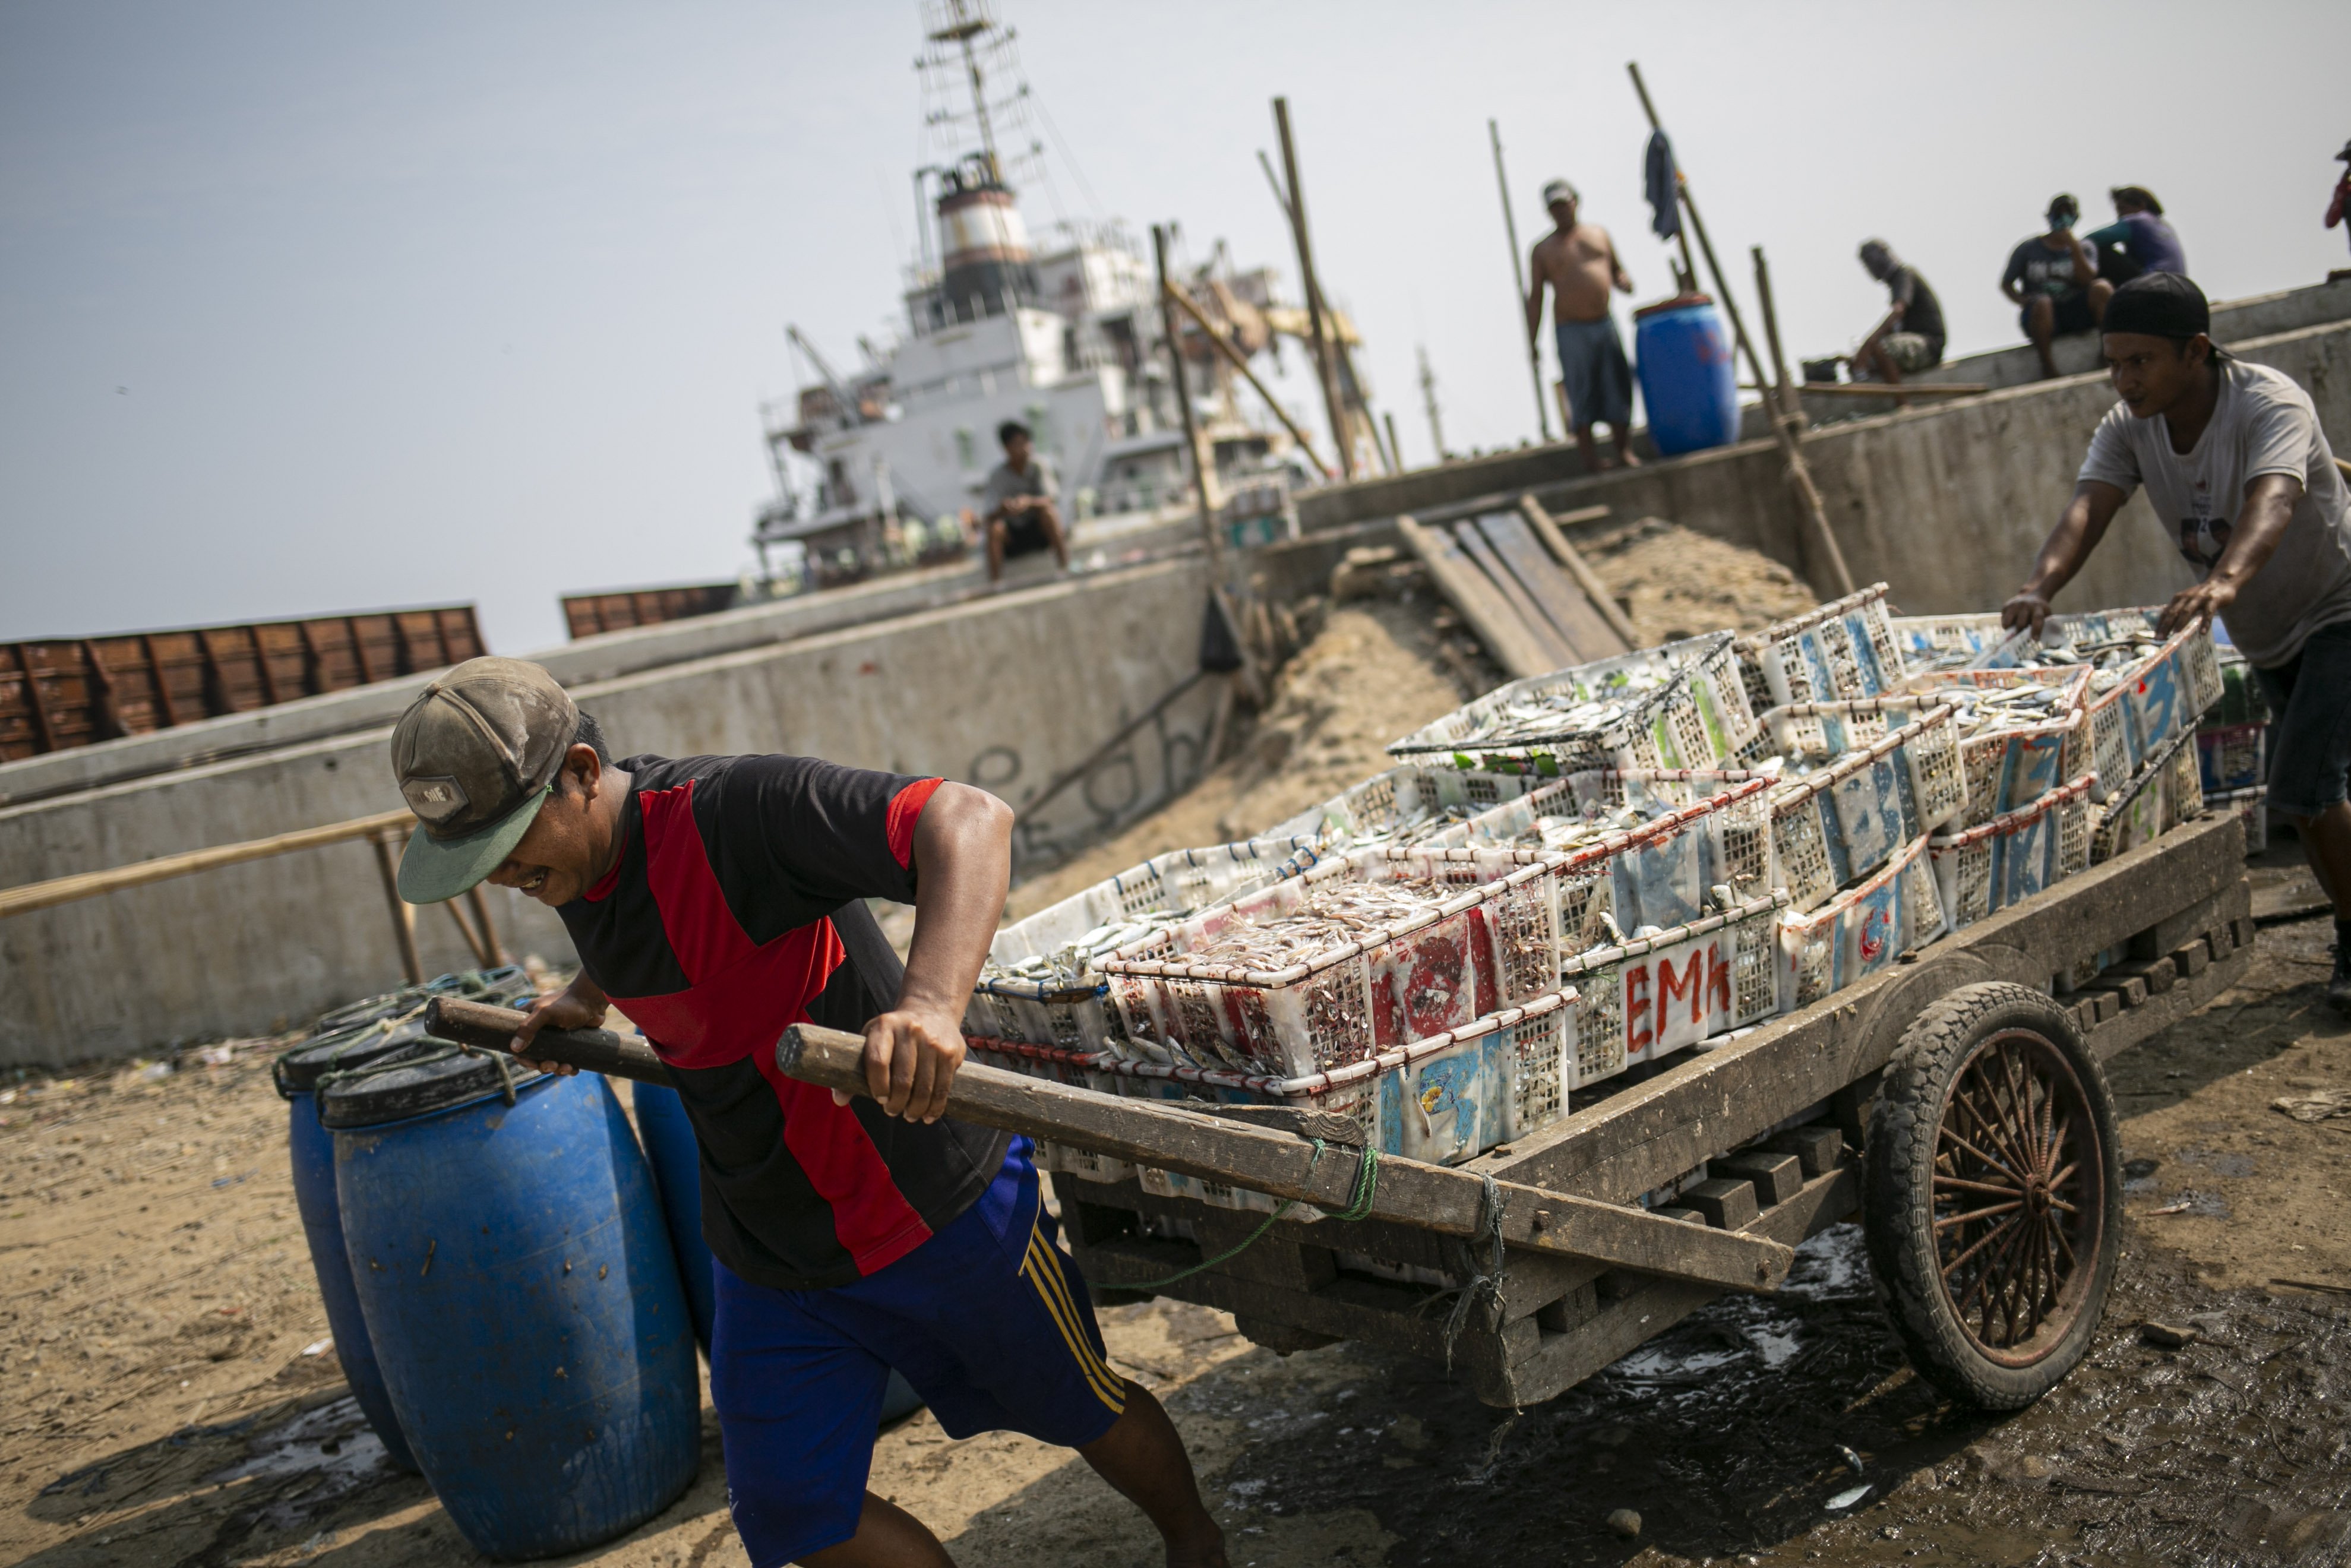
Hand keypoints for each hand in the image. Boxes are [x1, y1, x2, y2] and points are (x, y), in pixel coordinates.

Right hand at [509, 981, 608, 1075]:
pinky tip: (574, 1069)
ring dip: (557, 1069)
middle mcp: (540, 1032)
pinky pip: (566, 1061)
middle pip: (536, 1057)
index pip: (518, 1045)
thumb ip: (528, 1027)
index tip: (533, 1064)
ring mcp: (556, 1039)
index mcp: (529, 1022)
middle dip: (544, 1066)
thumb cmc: (568, 1003)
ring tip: (567, 1067)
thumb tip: (514, 1048)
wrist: (593, 1000)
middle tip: (553, 1065)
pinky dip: (569, 1068)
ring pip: (551, 1061)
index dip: (523, 1058)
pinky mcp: (570, 1044)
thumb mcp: (545, 1013)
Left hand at [847, 1007, 966, 1122]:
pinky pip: (943, 1087)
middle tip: (892, 1111)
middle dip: (897, 1103)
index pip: (878, 1061)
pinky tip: (928, 1115)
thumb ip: (854, 1069)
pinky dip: (935, 1107)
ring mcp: (934, 1041)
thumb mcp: (871, 1040)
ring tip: (909, 1115)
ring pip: (925, 1088)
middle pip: (903, 1079)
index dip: (877, 1086)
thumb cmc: (893, 1034)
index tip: (879, 1099)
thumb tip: (839, 1100)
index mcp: (885, 1026)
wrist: (932, 1011)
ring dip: (916, 1109)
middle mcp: (911, 1030)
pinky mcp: (951, 1052)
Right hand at [2000, 589, 2051, 638]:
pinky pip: (2003, 620)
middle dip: (2020, 633)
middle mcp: (2025, 605)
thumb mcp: (2046, 614)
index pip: (2037, 619)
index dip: (2036, 630)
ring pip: (2009, 623)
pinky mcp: (2006, 606)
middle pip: (2021, 623)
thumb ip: (2043, 625)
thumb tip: (2035, 641)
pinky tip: (2012, 624)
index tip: (2034, 640)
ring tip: (2014, 632)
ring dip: (2011, 630)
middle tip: (2020, 640)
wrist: (2032, 594)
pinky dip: (2007, 625)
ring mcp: (2014, 605)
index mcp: (2038, 607)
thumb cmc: (2039, 610)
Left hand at [2157, 577, 2235, 637]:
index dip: (2160, 624)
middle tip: (2161, 638)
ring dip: (2180, 623)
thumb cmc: (2202, 595)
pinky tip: (2202, 632)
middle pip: (2174, 612)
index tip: (2156, 636)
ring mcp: (2200, 598)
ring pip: (2188, 611)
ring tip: (2176, 634)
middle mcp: (2187, 597)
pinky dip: (2205, 622)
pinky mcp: (2213, 599)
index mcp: (2179, 598)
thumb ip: (2179, 610)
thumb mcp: (2188, 600)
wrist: (2222, 582)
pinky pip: (2208, 612)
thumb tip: (2167, 627)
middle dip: (2166, 625)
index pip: (2166, 612)